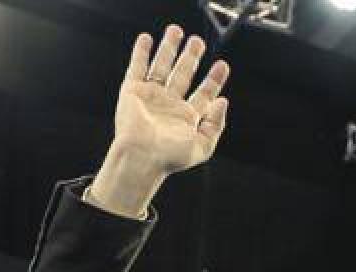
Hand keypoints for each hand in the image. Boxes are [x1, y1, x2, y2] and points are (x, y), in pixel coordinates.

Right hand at [88, 25, 230, 217]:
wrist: (142, 156)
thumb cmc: (171, 157)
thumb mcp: (203, 146)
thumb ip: (216, 124)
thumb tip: (223, 100)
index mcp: (187, 117)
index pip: (204, 93)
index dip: (214, 79)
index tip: (223, 65)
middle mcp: (170, 104)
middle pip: (183, 74)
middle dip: (191, 57)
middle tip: (198, 41)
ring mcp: (151, 96)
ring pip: (162, 66)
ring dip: (169, 48)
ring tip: (176, 30)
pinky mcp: (132, 91)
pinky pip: (137, 67)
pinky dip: (141, 52)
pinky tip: (147, 38)